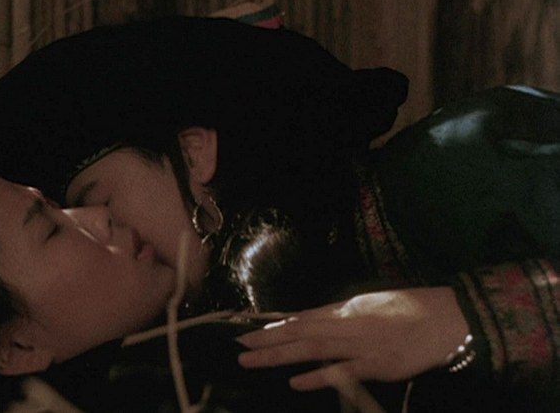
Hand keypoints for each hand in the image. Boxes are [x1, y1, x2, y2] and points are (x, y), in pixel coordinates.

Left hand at [236, 287, 469, 390]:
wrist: (450, 317)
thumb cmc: (413, 311)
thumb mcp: (371, 306)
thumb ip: (342, 315)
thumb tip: (313, 321)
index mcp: (346, 309)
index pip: (302, 318)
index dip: (275, 326)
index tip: (249, 331)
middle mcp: (347, 324)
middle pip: (299, 333)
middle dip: (266, 340)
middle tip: (237, 347)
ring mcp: (361, 345)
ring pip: (311, 349)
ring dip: (279, 355)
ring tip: (251, 360)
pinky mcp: (378, 365)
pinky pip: (343, 372)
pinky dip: (319, 377)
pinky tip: (296, 381)